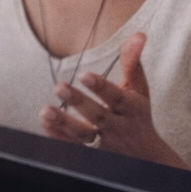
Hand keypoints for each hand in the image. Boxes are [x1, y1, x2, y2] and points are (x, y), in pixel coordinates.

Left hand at [39, 32, 189, 168]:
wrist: (146, 157)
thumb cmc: (137, 115)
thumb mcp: (139, 90)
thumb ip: (132, 63)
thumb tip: (138, 35)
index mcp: (130, 108)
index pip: (116, 97)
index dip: (101, 87)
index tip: (85, 75)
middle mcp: (117, 126)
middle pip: (97, 116)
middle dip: (78, 102)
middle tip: (60, 87)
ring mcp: (103, 142)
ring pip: (83, 135)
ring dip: (64, 123)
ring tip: (46, 111)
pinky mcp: (90, 153)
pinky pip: (72, 147)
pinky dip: (57, 137)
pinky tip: (44, 123)